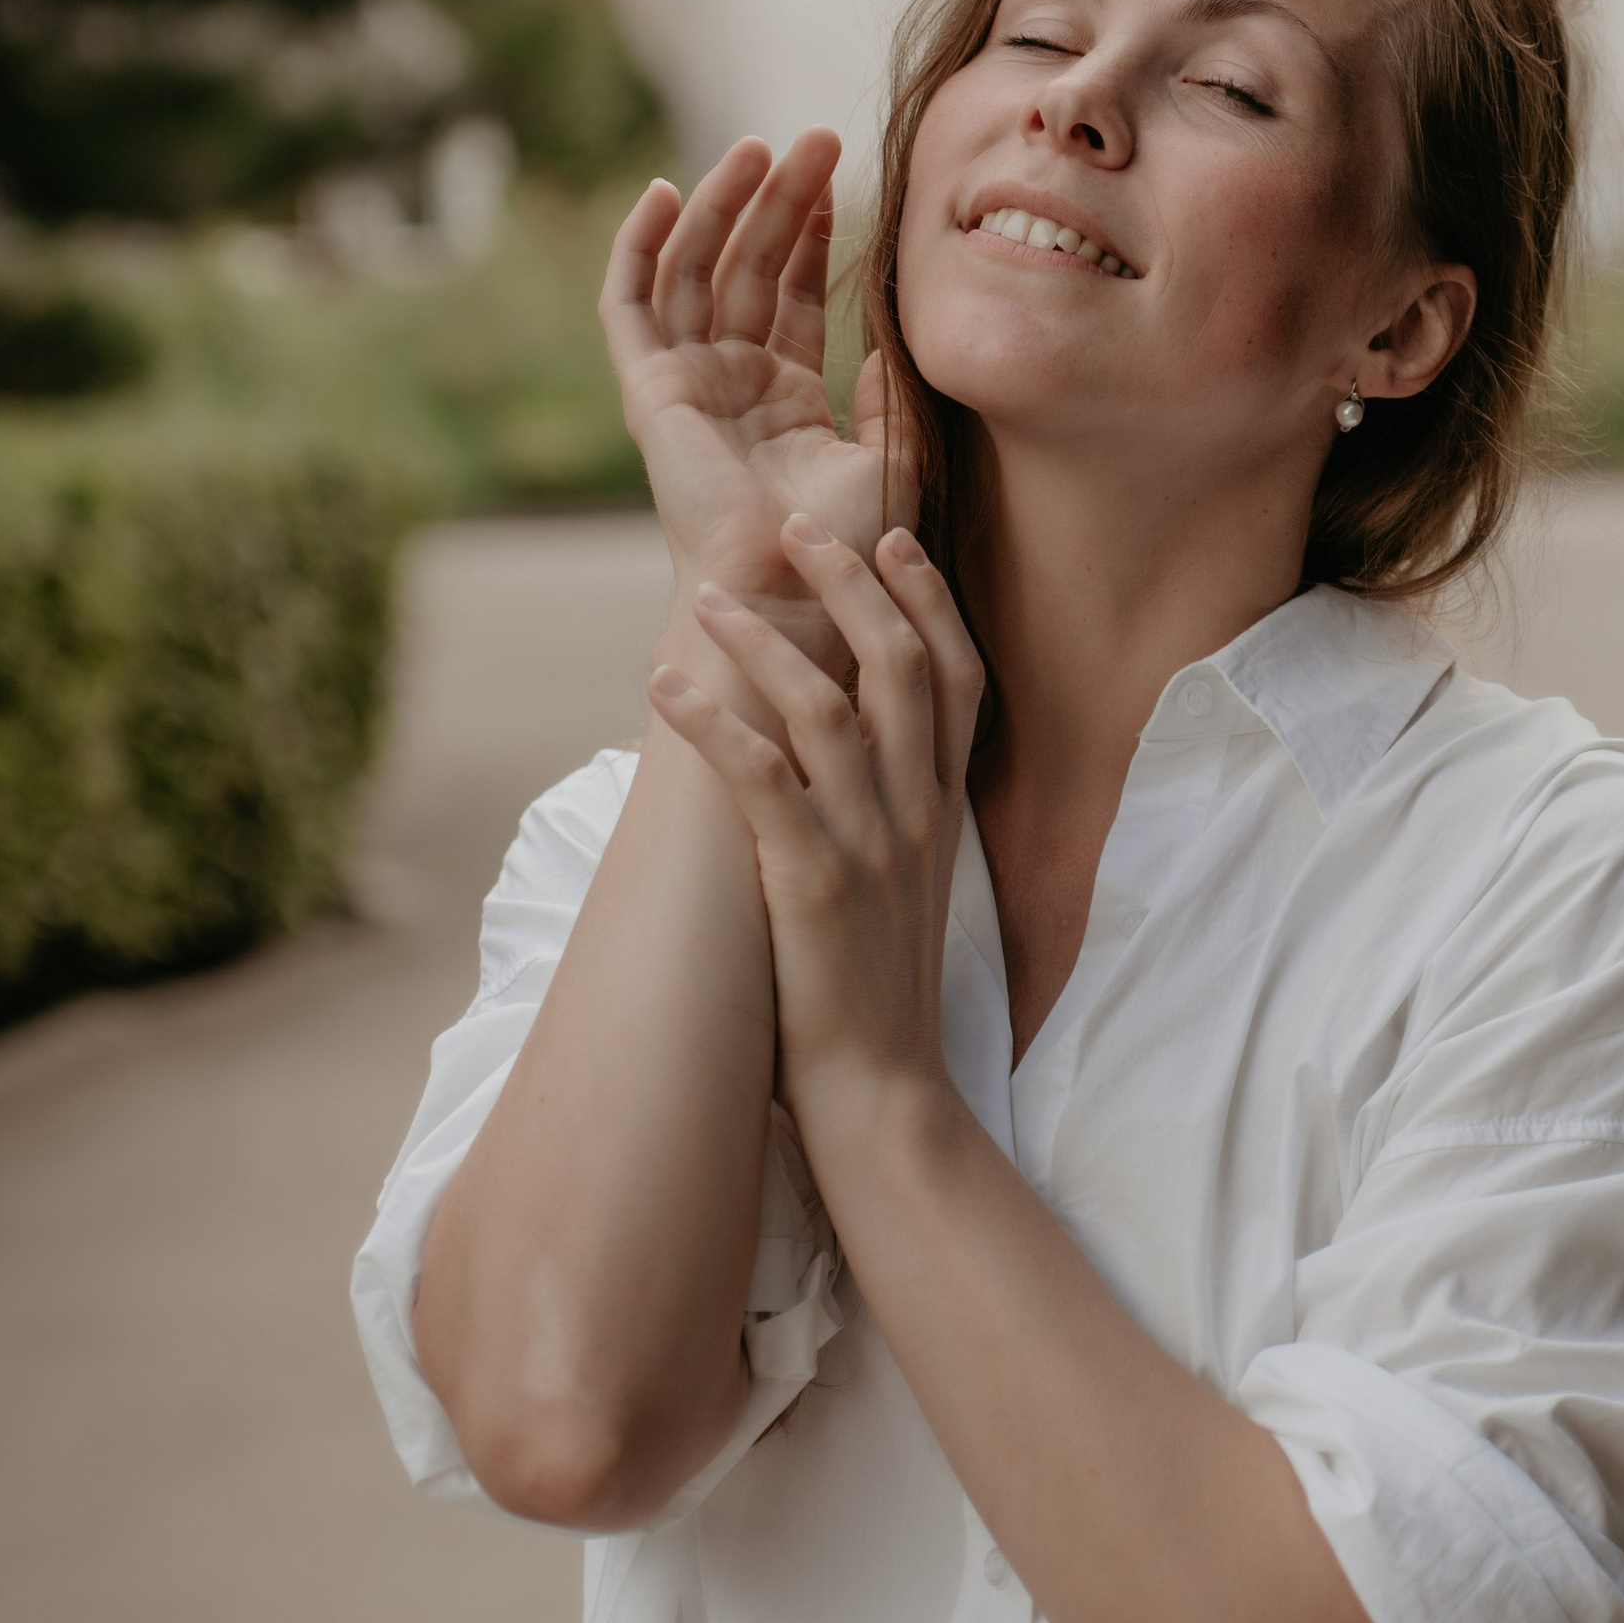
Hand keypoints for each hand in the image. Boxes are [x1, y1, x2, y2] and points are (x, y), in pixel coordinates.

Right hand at [600, 138, 904, 675]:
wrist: (794, 594)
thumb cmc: (847, 549)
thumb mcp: (890, 461)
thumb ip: (892, 403)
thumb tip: (891, 345)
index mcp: (783, 397)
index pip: (788, 290)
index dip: (809, 229)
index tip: (837, 172)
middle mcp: (729, 382)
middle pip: (746, 265)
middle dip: (777, 199)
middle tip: (816, 139)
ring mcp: (685, 383)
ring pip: (694, 269)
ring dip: (720, 204)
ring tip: (759, 147)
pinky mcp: (648, 391)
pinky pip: (629, 305)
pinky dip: (638, 247)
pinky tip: (663, 192)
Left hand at [646, 514, 985, 1138]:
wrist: (883, 1093)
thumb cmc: (878, 986)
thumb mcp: (909, 881)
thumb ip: (894, 805)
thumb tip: (847, 738)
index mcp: (944, 808)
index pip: (958, 675)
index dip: (927, 597)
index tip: (890, 534)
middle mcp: (917, 814)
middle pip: (898, 665)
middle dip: (849, 585)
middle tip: (794, 529)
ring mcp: (871, 846)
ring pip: (827, 709)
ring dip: (764, 643)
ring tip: (708, 597)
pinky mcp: (814, 885)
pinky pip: (761, 780)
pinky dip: (712, 723)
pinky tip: (665, 687)